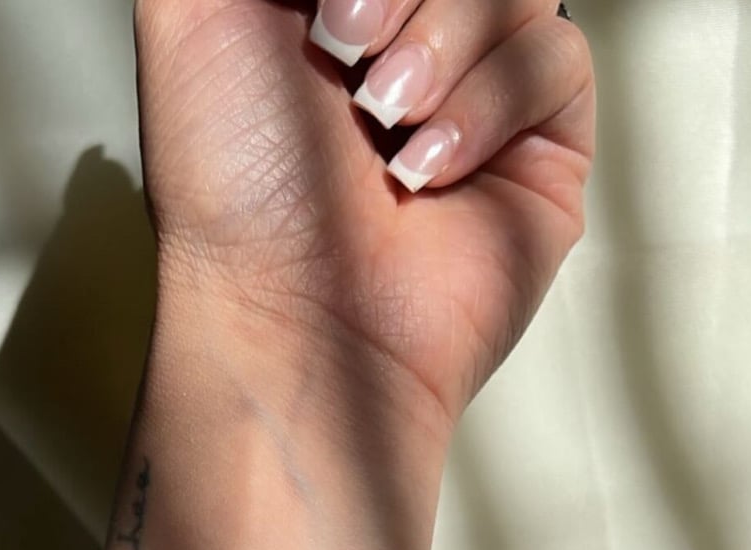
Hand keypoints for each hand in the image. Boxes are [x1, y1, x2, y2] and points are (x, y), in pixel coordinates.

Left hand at [134, 0, 593, 422]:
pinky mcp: (536, 150)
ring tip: (380, 118)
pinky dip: (487, 104)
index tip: (324, 0)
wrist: (287, 317)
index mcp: (329, 7)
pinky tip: (426, 168)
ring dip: (440, 39)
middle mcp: (406, 42)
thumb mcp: (194, 14)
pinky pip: (556, 62)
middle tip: (340, 43)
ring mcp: (476, 94)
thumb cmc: (230, 188)